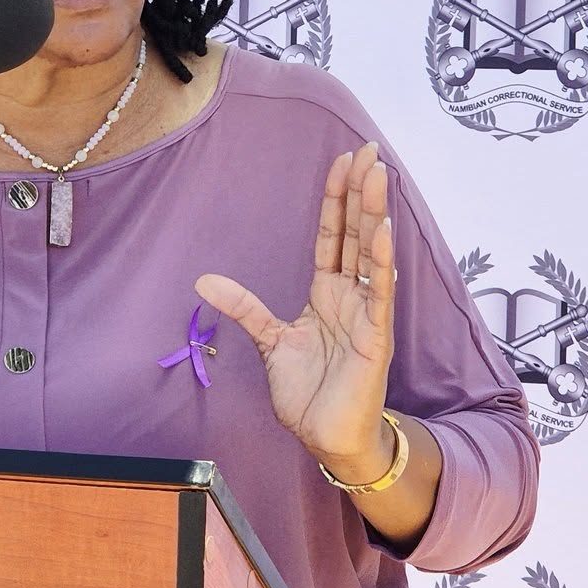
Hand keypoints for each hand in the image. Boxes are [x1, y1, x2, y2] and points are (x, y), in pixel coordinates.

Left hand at [197, 143, 397, 480]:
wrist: (325, 437)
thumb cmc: (308, 392)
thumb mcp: (268, 340)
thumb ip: (244, 307)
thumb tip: (204, 279)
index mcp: (328, 292)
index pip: (334, 235)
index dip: (336, 199)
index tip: (340, 162)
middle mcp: (351, 295)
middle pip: (357, 232)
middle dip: (361, 191)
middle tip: (367, 150)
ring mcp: (366, 313)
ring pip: (372, 253)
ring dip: (375, 214)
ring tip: (377, 175)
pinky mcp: (375, 337)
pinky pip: (380, 292)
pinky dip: (381, 262)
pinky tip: (383, 232)